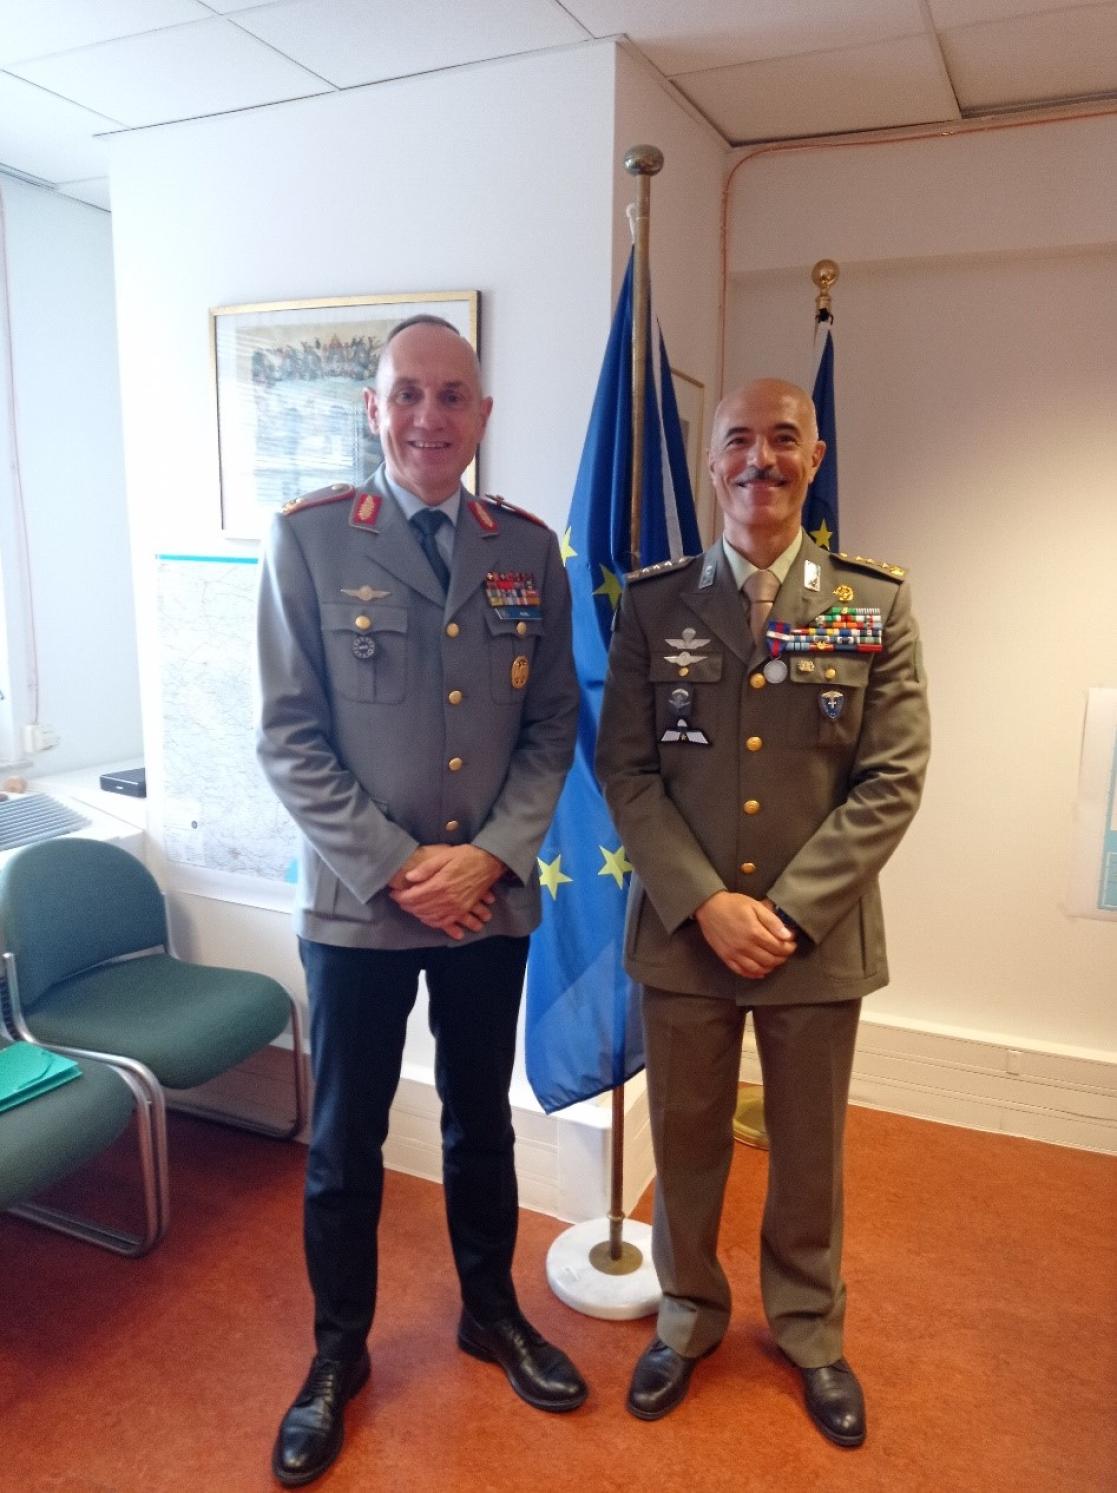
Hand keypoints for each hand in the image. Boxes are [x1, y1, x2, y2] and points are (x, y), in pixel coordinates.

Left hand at [389, 845, 504, 939]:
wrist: (489, 862)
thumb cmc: (466, 856)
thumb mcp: (444, 856)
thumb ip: (426, 868)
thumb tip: (409, 878)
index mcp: (440, 884)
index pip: (413, 897)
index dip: (400, 896)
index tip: (394, 893)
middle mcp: (447, 899)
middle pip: (420, 908)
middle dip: (406, 905)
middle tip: (400, 899)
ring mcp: (456, 907)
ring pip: (430, 917)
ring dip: (417, 914)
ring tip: (410, 907)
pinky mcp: (463, 910)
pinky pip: (444, 922)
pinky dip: (432, 922)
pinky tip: (427, 918)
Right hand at [694, 891, 794, 978]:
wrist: (709, 906)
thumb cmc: (733, 904)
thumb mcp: (755, 906)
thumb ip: (772, 921)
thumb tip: (788, 936)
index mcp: (755, 932)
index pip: (778, 947)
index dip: (789, 947)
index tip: (792, 944)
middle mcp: (745, 947)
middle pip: (770, 960)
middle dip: (782, 957)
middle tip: (785, 952)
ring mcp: (735, 954)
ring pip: (758, 969)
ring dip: (770, 967)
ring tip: (775, 961)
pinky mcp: (726, 958)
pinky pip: (742, 971)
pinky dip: (754, 974)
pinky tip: (760, 971)